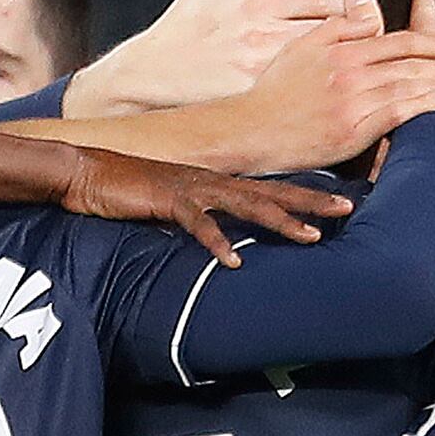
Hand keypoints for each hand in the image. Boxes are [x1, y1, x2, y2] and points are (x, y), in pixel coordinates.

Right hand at [59, 146, 350, 261]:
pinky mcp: (168, 199)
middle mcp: (212, 181)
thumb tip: (222, 236)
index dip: (306, 196)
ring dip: (280, 222)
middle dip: (311, 202)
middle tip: (348, 209)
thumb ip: (200, 215)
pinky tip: (232, 262)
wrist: (86, 173)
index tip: (340, 203)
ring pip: (247, 204)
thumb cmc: (127, 189)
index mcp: (216, 183)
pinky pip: (198, 224)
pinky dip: (216, 242)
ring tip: (310, 238)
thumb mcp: (173, 205)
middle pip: (272, 192)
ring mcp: (192, 188)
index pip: (270, 189)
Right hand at [63, 0, 368, 116]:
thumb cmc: (177, 31)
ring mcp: (260, 69)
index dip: (352, 7)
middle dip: (360, 40)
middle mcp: (263, 34)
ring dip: (349, 72)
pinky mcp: (254, 98)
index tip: (362, 15)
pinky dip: (325, 101)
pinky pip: (302, 100)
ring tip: (366, 77)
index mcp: (258, 3)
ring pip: (324, 68)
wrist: (146, 77)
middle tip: (376, 50)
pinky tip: (341, 107)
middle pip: (334, 33)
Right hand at [196, 15, 434, 173]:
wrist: (249, 129)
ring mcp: (352, 100)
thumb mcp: (301, 42)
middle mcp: (350, 70)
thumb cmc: (271, 90)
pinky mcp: (352, 129)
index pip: (395, 39)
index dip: (428, 41)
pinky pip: (396, 114)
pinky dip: (423, 106)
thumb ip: (338, 21)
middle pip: (409, 61)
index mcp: (340, 48)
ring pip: (408, 85)